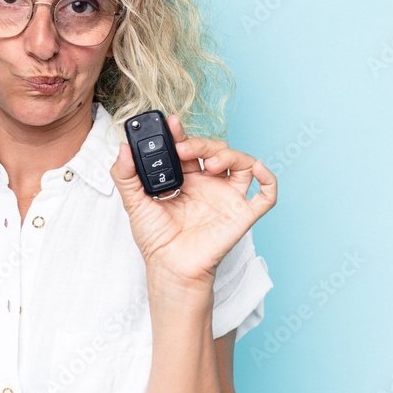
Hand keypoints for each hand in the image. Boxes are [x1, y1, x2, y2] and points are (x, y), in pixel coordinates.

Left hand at [109, 115, 276, 294]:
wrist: (169, 269)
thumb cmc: (155, 240)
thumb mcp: (134, 203)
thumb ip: (125, 175)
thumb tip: (123, 148)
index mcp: (185, 179)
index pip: (188, 147)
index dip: (182, 134)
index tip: (171, 123)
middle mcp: (208, 185)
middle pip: (215, 150)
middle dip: (202, 143)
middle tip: (185, 149)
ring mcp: (226, 198)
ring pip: (241, 164)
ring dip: (231, 155)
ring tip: (212, 164)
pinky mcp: (241, 215)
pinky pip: (266, 196)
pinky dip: (269, 180)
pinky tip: (259, 170)